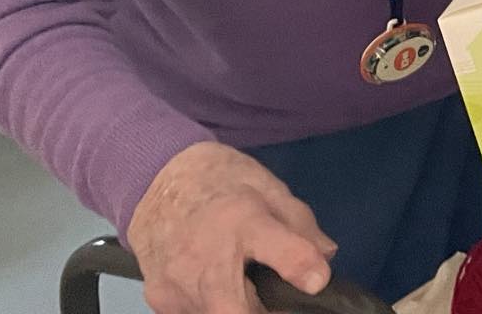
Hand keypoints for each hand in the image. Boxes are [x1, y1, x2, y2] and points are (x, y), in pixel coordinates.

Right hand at [126, 141, 334, 313]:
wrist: (156, 181)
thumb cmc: (220, 182)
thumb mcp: (268, 187)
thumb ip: (300, 224)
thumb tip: (325, 257)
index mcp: (241, 219)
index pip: (277, 247)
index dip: (301, 266)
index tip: (317, 280)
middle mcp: (205, 256)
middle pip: (234, 311)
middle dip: (264, 313)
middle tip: (281, 304)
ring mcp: (178, 284)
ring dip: (242, 310)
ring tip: (250, 288)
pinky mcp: (161, 301)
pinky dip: (214, 307)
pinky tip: (221, 287)